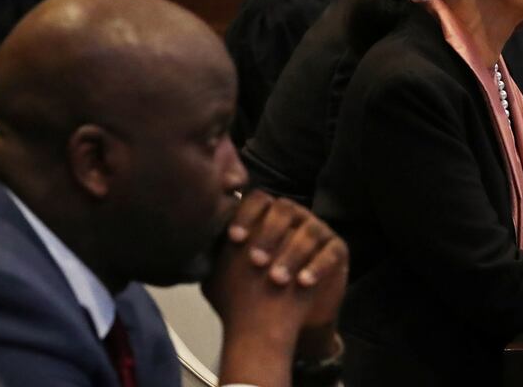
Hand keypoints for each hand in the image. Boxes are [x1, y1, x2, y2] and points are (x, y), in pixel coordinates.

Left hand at [203, 192, 347, 384]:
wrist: (281, 322)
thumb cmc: (251, 293)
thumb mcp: (225, 273)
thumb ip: (210, 253)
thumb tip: (184, 241)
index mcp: (267, 215)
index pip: (258, 200)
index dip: (246, 216)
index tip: (234, 240)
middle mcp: (294, 217)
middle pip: (285, 209)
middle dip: (268, 234)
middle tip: (255, 261)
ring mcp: (318, 231)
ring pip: (309, 230)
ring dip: (291, 253)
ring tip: (277, 279)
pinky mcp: (338, 250)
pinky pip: (331, 251)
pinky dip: (316, 266)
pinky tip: (302, 283)